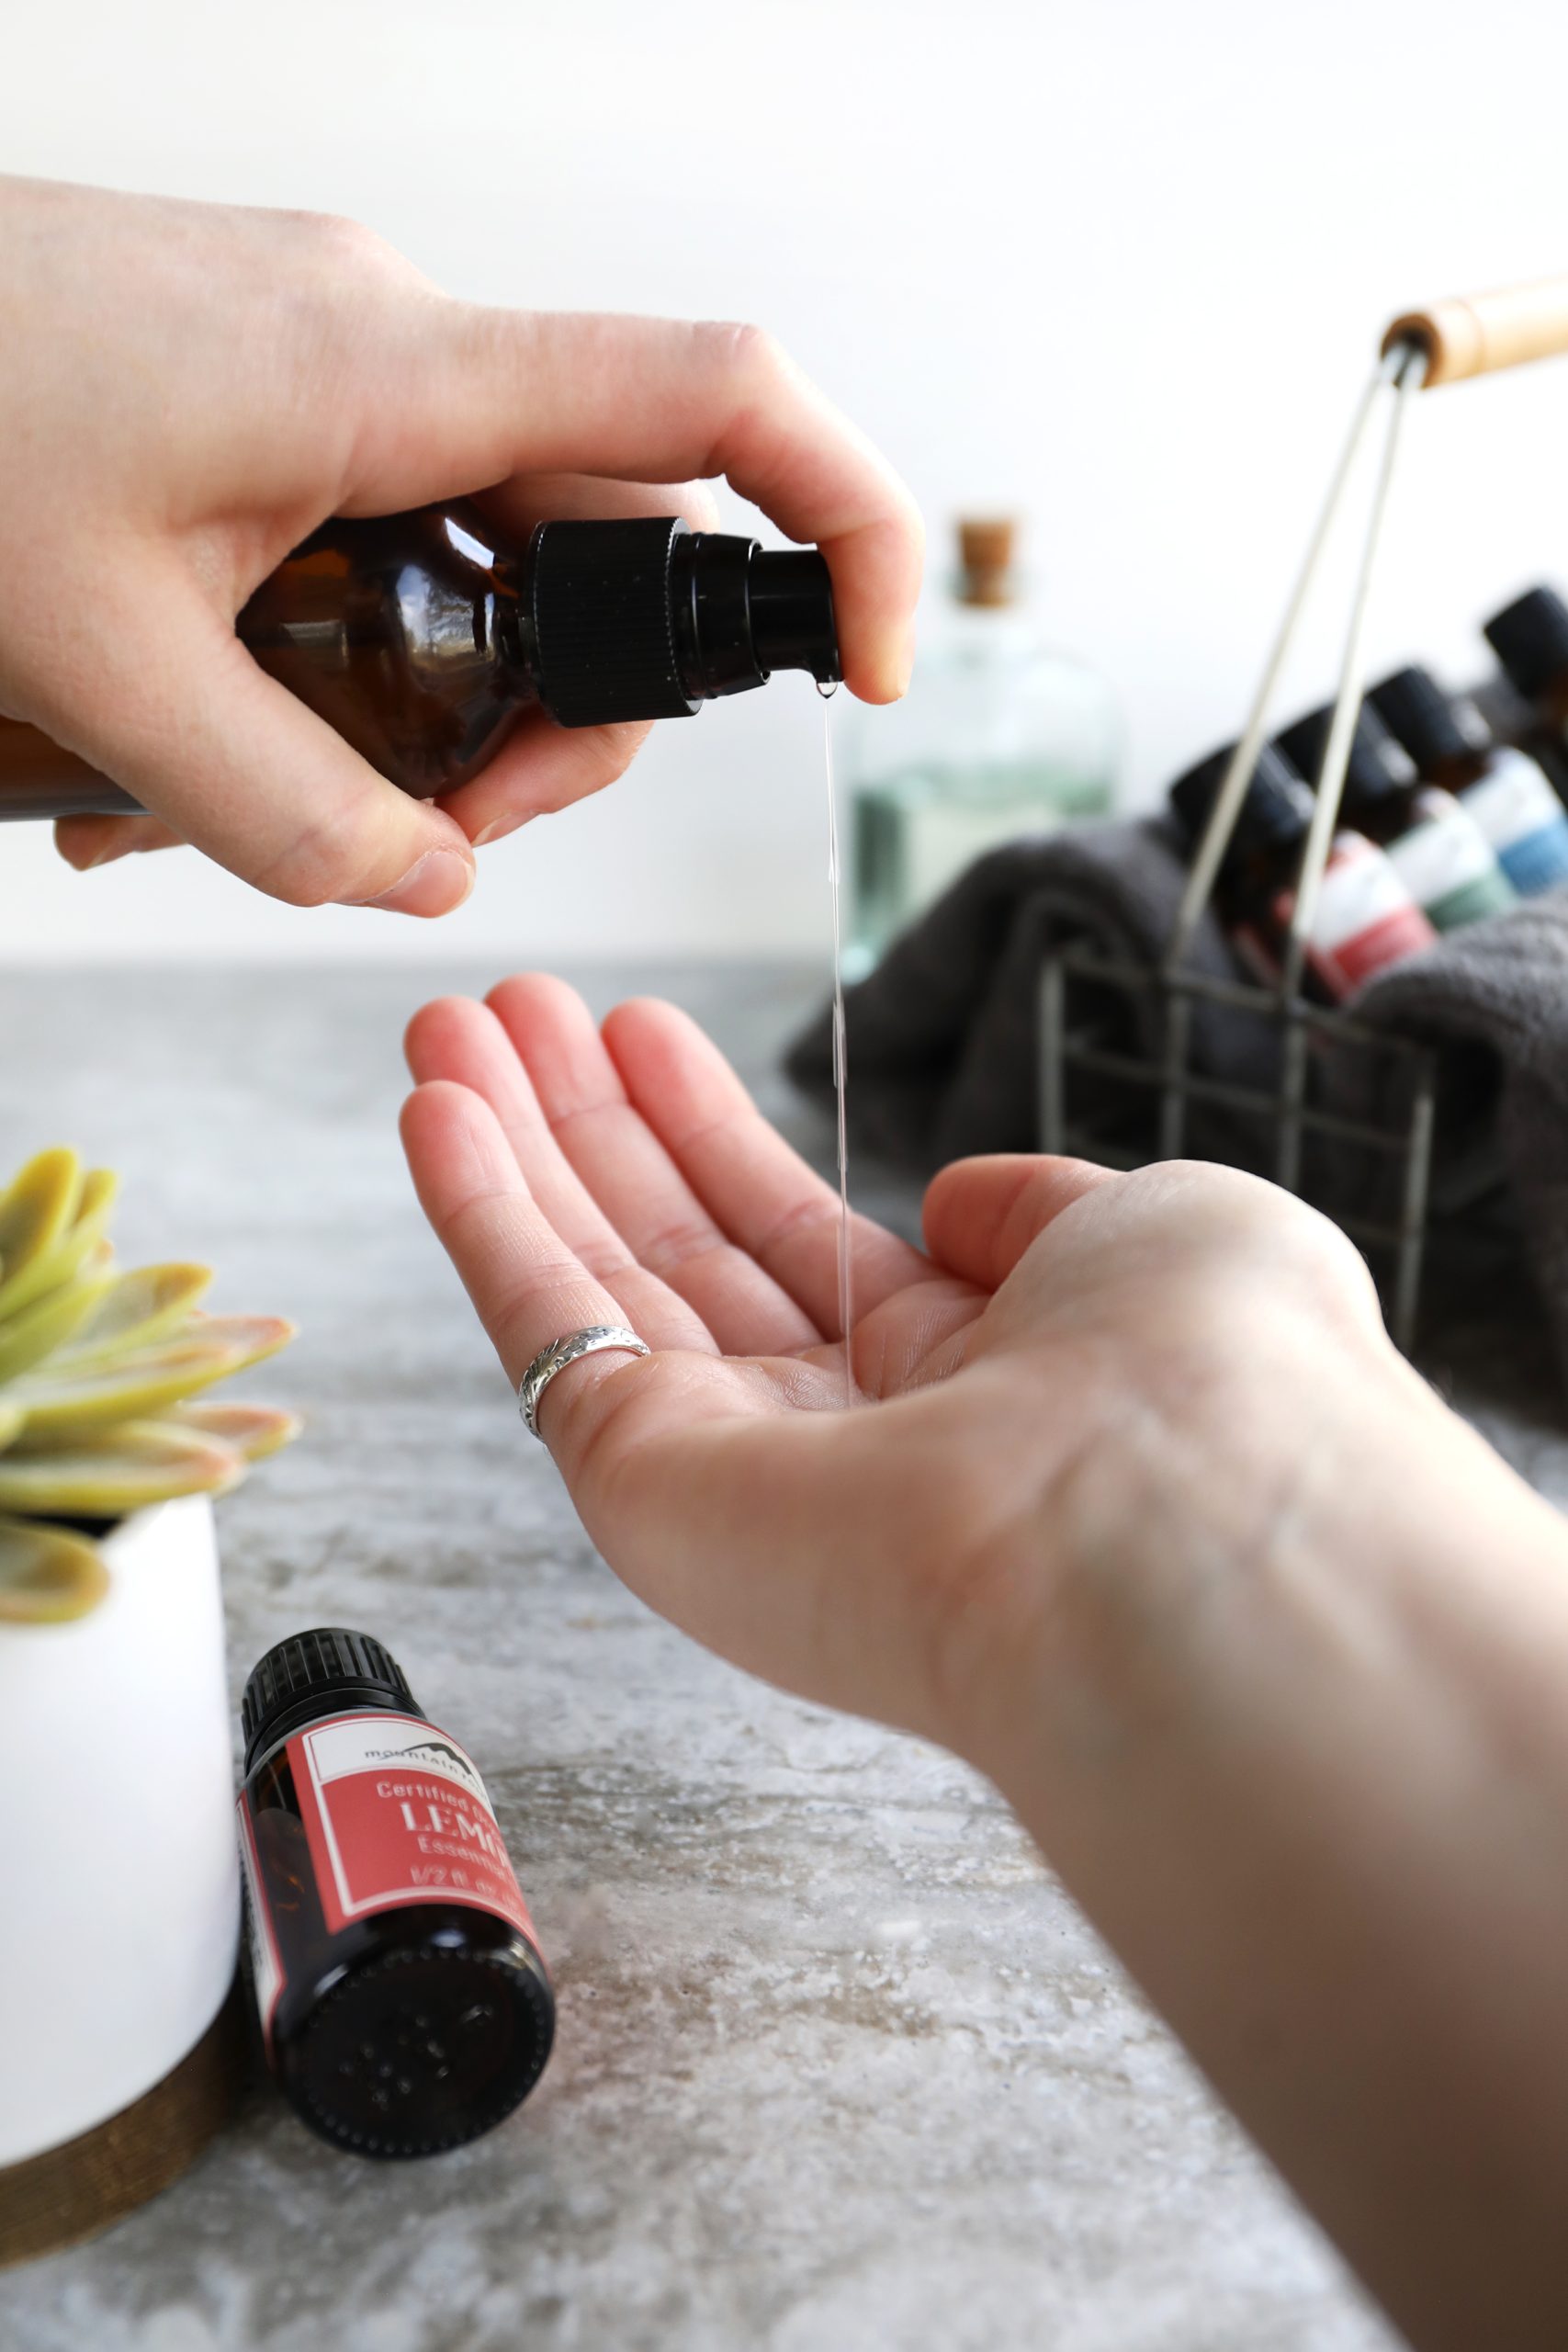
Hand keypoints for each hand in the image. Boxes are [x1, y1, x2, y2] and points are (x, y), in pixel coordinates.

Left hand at [0, 176, 920, 909]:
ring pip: (492, 545)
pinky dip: (356, 640)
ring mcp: (336, 356)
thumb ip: (287, 814)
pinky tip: (212, 727)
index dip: (848, 526)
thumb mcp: (99, 669)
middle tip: (433, 827)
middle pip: (607, 538)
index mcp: (396, 372)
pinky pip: (390, 517)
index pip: (721, 401)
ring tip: (253, 801)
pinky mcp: (273, 379)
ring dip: (434, 695)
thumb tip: (423, 888)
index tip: (876, 667)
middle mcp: (398, 344)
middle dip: (556, 716)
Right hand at [398, 973, 1395, 1760]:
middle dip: (590, 1124)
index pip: (800, 1240)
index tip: (641, 1035)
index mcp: (967, 1373)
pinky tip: (438, 1111)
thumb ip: (1035, 1207)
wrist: (1172, 1528)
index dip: (712, 1130)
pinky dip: (483, 1215)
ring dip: (516, 1145)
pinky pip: (547, 1327)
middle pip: (678, 1248)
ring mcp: (736, 1469)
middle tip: (511, 1009)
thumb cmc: (1206, 1372)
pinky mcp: (648, 1488)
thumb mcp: (1152, 1229)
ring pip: (597, 1275)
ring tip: (449, 1026)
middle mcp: (842, 1432)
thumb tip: (943, 1198)